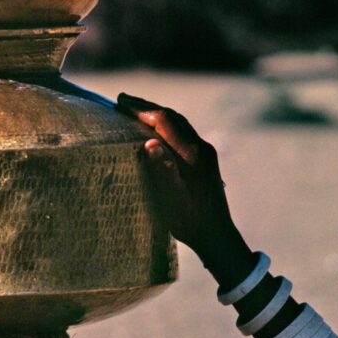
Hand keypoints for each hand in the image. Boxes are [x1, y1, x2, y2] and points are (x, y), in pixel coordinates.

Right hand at [116, 93, 241, 272]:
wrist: (217, 236)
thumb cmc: (191, 221)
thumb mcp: (172, 200)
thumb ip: (164, 170)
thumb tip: (150, 144)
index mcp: (191, 154)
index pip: (164, 121)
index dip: (141, 110)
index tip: (120, 103)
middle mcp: (200, 148)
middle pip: (172, 117)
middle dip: (147, 107)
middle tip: (123, 101)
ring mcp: (205, 153)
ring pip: (179, 123)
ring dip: (157, 114)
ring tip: (136, 111)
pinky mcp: (206, 161)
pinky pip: (184, 134)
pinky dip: (167, 126)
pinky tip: (157, 133)